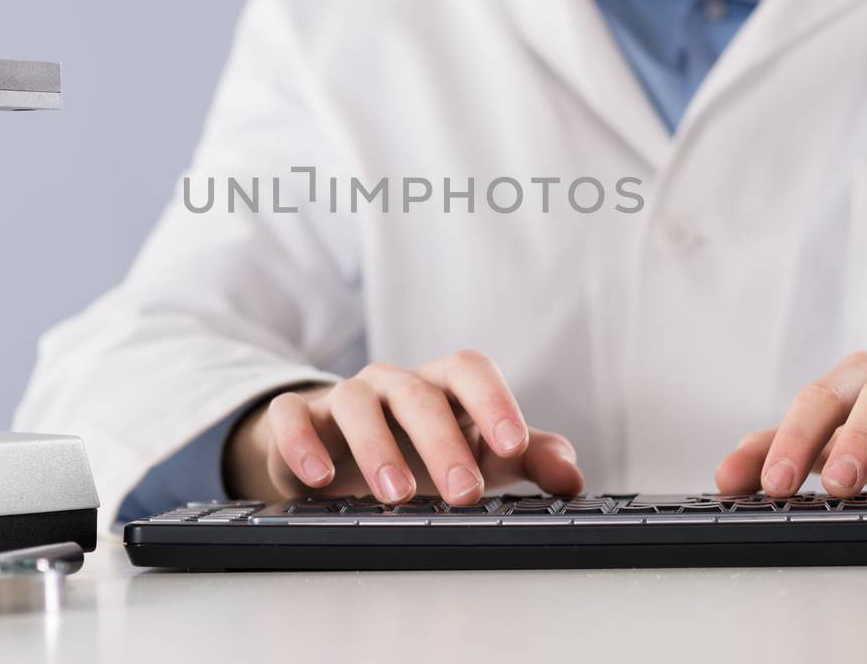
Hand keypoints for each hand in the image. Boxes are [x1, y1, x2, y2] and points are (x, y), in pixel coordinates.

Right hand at [224, 350, 584, 504]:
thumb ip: (530, 458)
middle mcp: (395, 383)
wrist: (339, 449)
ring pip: (356, 402)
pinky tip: (318, 478)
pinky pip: (293, 417)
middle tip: (462, 492)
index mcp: (443, 385)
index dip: (493, 400)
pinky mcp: (299, 417)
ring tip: (395, 496)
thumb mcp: (478, 453)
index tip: (512, 444)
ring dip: (377, 447)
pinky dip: (303, 443)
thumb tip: (573, 477)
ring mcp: (345, 396)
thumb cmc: (420, 448)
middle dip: (442, 442)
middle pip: (419, 394)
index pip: (470, 371)